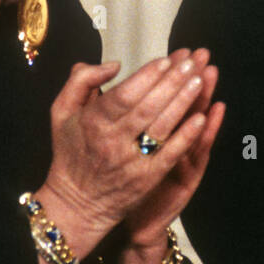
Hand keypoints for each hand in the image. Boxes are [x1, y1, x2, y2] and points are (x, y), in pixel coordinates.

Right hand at [37, 49, 214, 255]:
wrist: (77, 203)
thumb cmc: (72, 152)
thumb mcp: (62, 111)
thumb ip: (82, 80)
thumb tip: (114, 65)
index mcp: (92, 122)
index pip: (125, 94)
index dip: (148, 75)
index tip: (166, 60)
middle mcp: (112, 141)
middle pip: (148, 107)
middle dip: (172, 82)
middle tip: (191, 63)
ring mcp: (131, 161)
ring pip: (162, 127)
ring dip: (183, 102)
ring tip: (199, 81)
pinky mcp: (147, 179)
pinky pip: (170, 155)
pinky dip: (186, 136)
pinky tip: (201, 118)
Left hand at [120, 62, 224, 262]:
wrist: (122, 219)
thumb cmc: (120, 179)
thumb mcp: (118, 143)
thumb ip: (115, 113)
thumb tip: (113, 77)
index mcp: (152, 130)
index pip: (165, 95)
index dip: (173, 73)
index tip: (181, 51)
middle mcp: (171, 140)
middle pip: (184, 103)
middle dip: (191, 77)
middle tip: (201, 54)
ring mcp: (181, 157)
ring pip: (195, 121)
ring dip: (204, 96)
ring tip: (210, 72)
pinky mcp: (186, 176)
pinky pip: (199, 151)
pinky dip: (208, 131)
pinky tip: (215, 110)